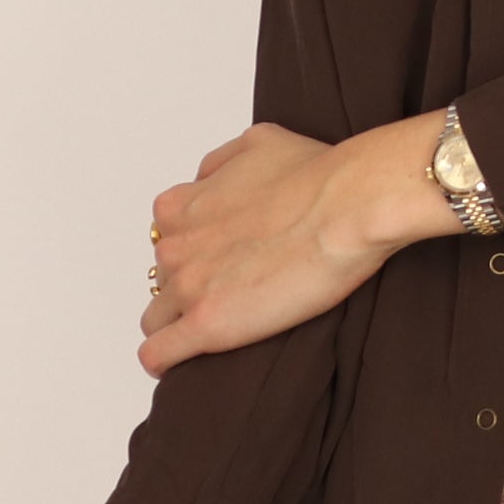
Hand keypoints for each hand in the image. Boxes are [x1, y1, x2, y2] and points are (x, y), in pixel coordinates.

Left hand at [139, 110, 453, 376]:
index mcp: (182, 205)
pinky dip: (164, 359)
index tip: (218, 258)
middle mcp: (176, 244)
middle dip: (190, 284)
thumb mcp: (258, 142)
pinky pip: (159, 354)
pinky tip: (179, 361)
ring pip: (155, 318)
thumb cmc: (317, 175)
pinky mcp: (206, 325)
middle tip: (233, 289)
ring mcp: (188, 286)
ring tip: (214, 327)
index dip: (193, 249)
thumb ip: (221, 162)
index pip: (165, 237)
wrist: (348, 205)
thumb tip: (206, 178)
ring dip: (177, 323)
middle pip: (162, 278)